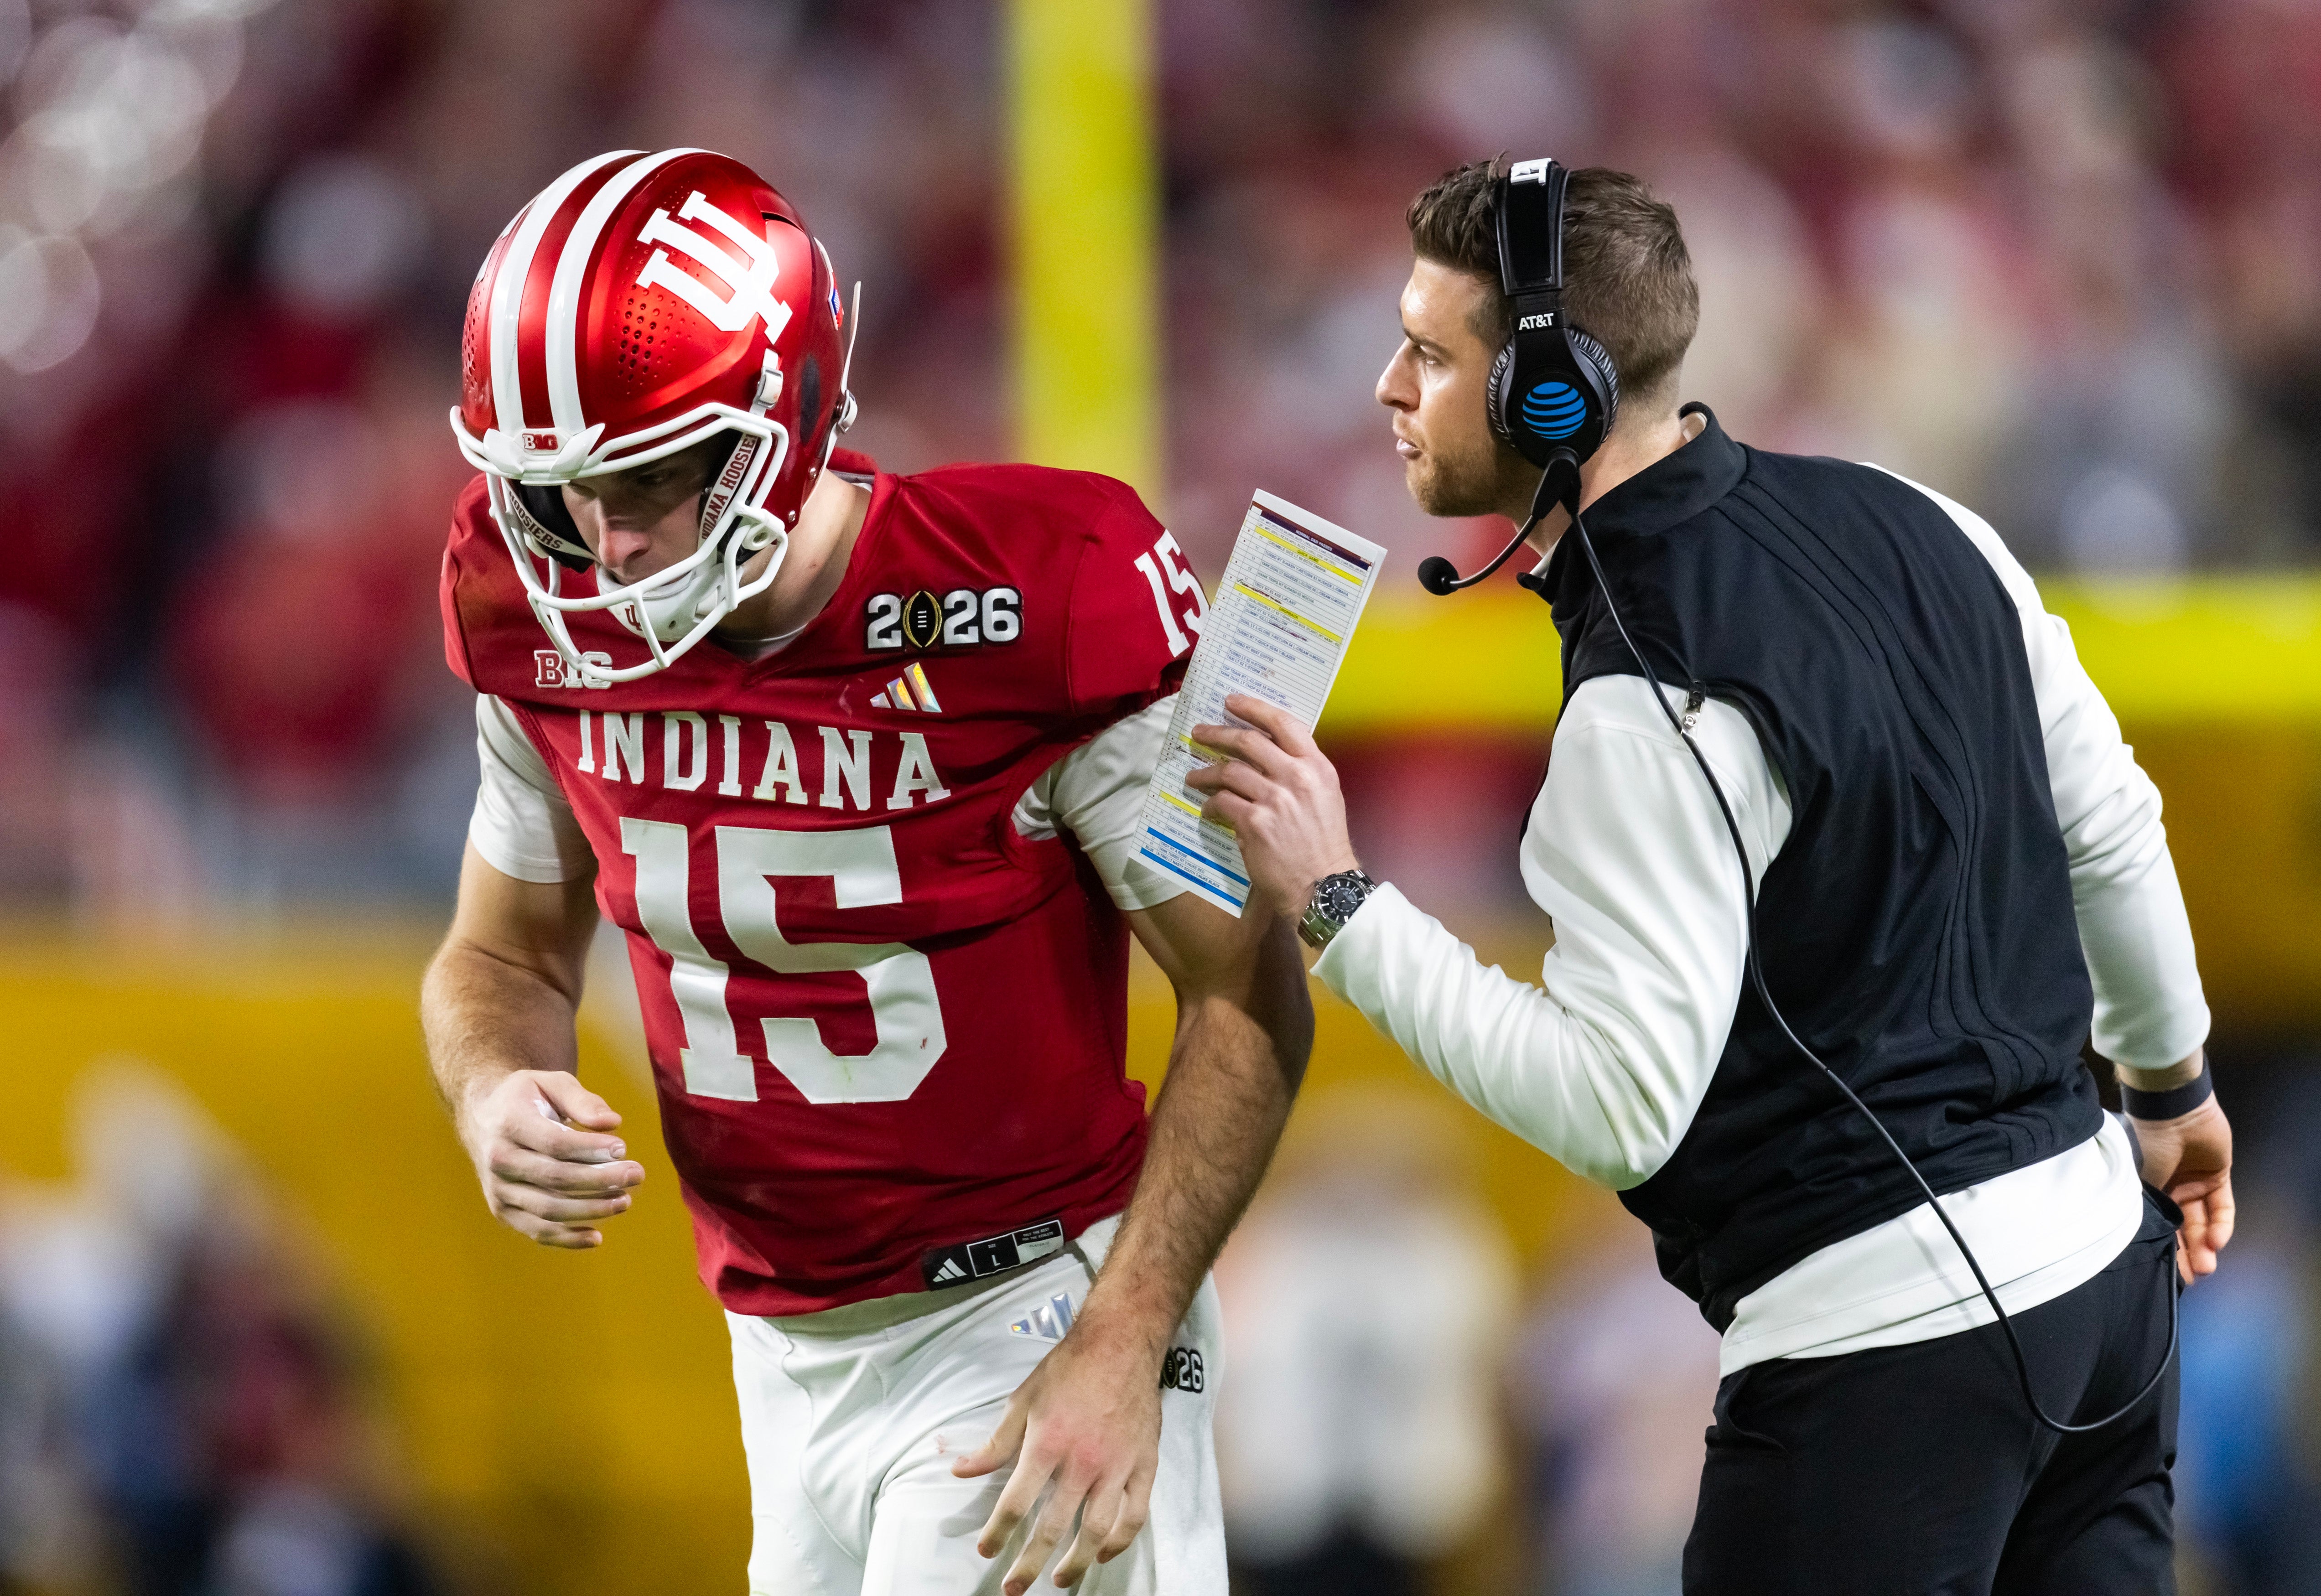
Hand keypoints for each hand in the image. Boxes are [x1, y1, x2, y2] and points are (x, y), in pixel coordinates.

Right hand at [455, 1069, 645, 1248]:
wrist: (481, 1116)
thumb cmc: (527, 1097)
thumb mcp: (551, 1083)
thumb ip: (582, 1100)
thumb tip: (612, 1122)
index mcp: (510, 1124)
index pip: (555, 1144)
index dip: (591, 1149)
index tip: (623, 1148)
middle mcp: (499, 1159)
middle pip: (556, 1178)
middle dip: (601, 1180)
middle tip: (637, 1174)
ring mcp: (498, 1189)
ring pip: (548, 1209)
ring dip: (591, 1210)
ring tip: (624, 1201)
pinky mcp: (502, 1210)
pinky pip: (535, 1230)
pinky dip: (566, 1239)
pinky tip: (596, 1237)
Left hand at [952, 1309, 1162, 1592]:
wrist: (1122, 1341)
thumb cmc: (1069, 1368)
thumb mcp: (1023, 1399)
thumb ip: (995, 1443)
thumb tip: (961, 1471)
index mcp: (1047, 1444)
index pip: (1016, 1504)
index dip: (998, 1533)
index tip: (987, 1551)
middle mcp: (1082, 1461)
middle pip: (1052, 1527)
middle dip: (1029, 1563)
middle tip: (1013, 1588)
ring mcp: (1117, 1466)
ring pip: (1097, 1530)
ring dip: (1076, 1562)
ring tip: (1060, 1579)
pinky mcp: (1144, 1465)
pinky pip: (1135, 1515)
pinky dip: (1120, 1541)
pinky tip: (1104, 1554)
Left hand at [1182, 693, 1359, 920]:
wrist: (1323, 884)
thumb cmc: (1324, 842)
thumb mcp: (1325, 796)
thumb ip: (1299, 771)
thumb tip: (1265, 755)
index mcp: (1317, 766)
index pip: (1284, 723)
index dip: (1254, 708)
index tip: (1231, 701)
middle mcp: (1297, 777)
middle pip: (1249, 742)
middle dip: (1218, 733)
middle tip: (1199, 732)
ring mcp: (1275, 799)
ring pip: (1229, 771)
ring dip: (1205, 772)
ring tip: (1193, 776)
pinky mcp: (1254, 823)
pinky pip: (1223, 803)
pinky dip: (1211, 804)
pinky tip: (1207, 808)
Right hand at [2130, 1090, 2233, 1283]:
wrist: (2174, 1114)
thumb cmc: (2147, 1145)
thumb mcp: (2140, 1180)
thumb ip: (2147, 1208)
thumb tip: (2142, 1241)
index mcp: (2150, 1189)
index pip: (2161, 1225)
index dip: (2167, 1250)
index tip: (2170, 1276)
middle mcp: (2173, 1189)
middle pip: (2183, 1227)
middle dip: (2189, 1253)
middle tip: (2193, 1276)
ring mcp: (2196, 1183)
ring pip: (2203, 1220)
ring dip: (2206, 1244)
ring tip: (2207, 1266)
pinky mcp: (2218, 1177)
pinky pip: (2222, 1206)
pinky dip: (2221, 1224)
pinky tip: (2217, 1241)